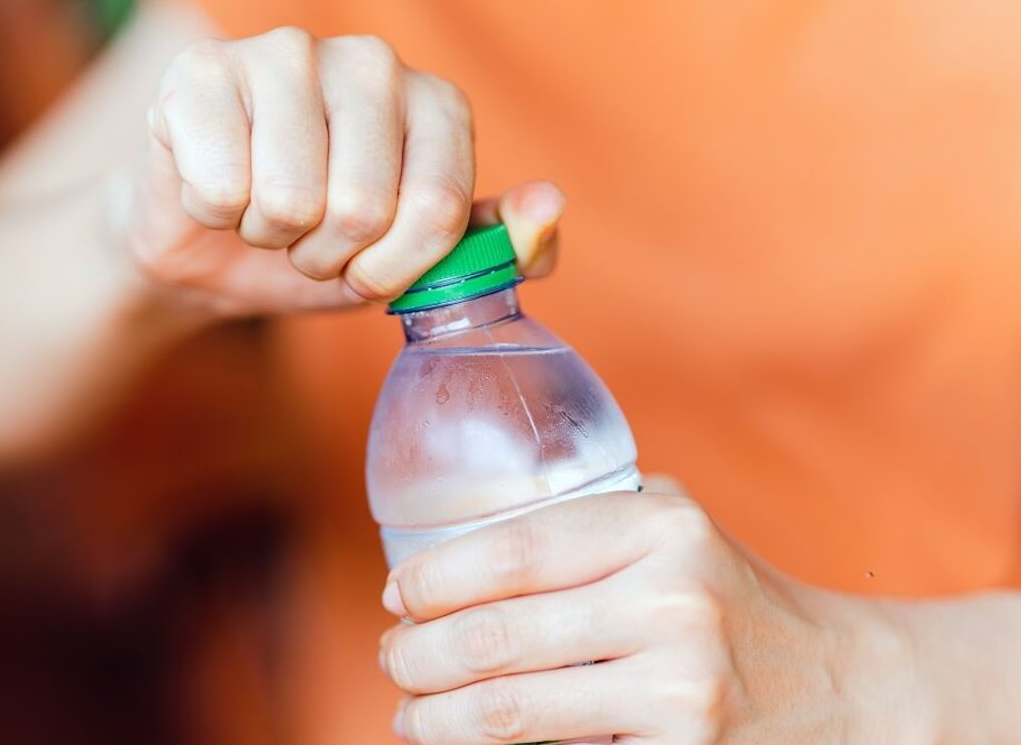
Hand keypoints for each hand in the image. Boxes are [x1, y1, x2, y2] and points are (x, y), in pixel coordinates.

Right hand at [121, 27, 561, 316]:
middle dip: (327, 256)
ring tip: (264, 213)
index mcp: (435, 104)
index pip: (439, 208)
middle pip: (364, 208)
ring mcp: (285, 55)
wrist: (211, 246)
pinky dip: (215, 214)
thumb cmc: (322, 247)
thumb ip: (493, 248)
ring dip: (270, 237)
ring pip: (291, 200)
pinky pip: (222, 188)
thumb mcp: (416, 267)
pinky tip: (216, 189)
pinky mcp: (203, 72)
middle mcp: (371, 63)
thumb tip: (545, 206)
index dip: (393, 270)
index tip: (367, 271)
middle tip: (307, 240)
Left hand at [377, 477, 923, 743]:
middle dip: (416, 655)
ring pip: (511, 709)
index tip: (398, 597)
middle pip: (495, 635)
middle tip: (394, 660)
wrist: (847, 687)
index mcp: (662, 528)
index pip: (512, 549)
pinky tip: (466, 743)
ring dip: (437, 716)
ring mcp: (681, 688)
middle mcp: (673, 601)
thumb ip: (590, 519)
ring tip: (410, 713)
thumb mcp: (678, 529)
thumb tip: (458, 546)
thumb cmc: (733, 598)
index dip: (434, 578)